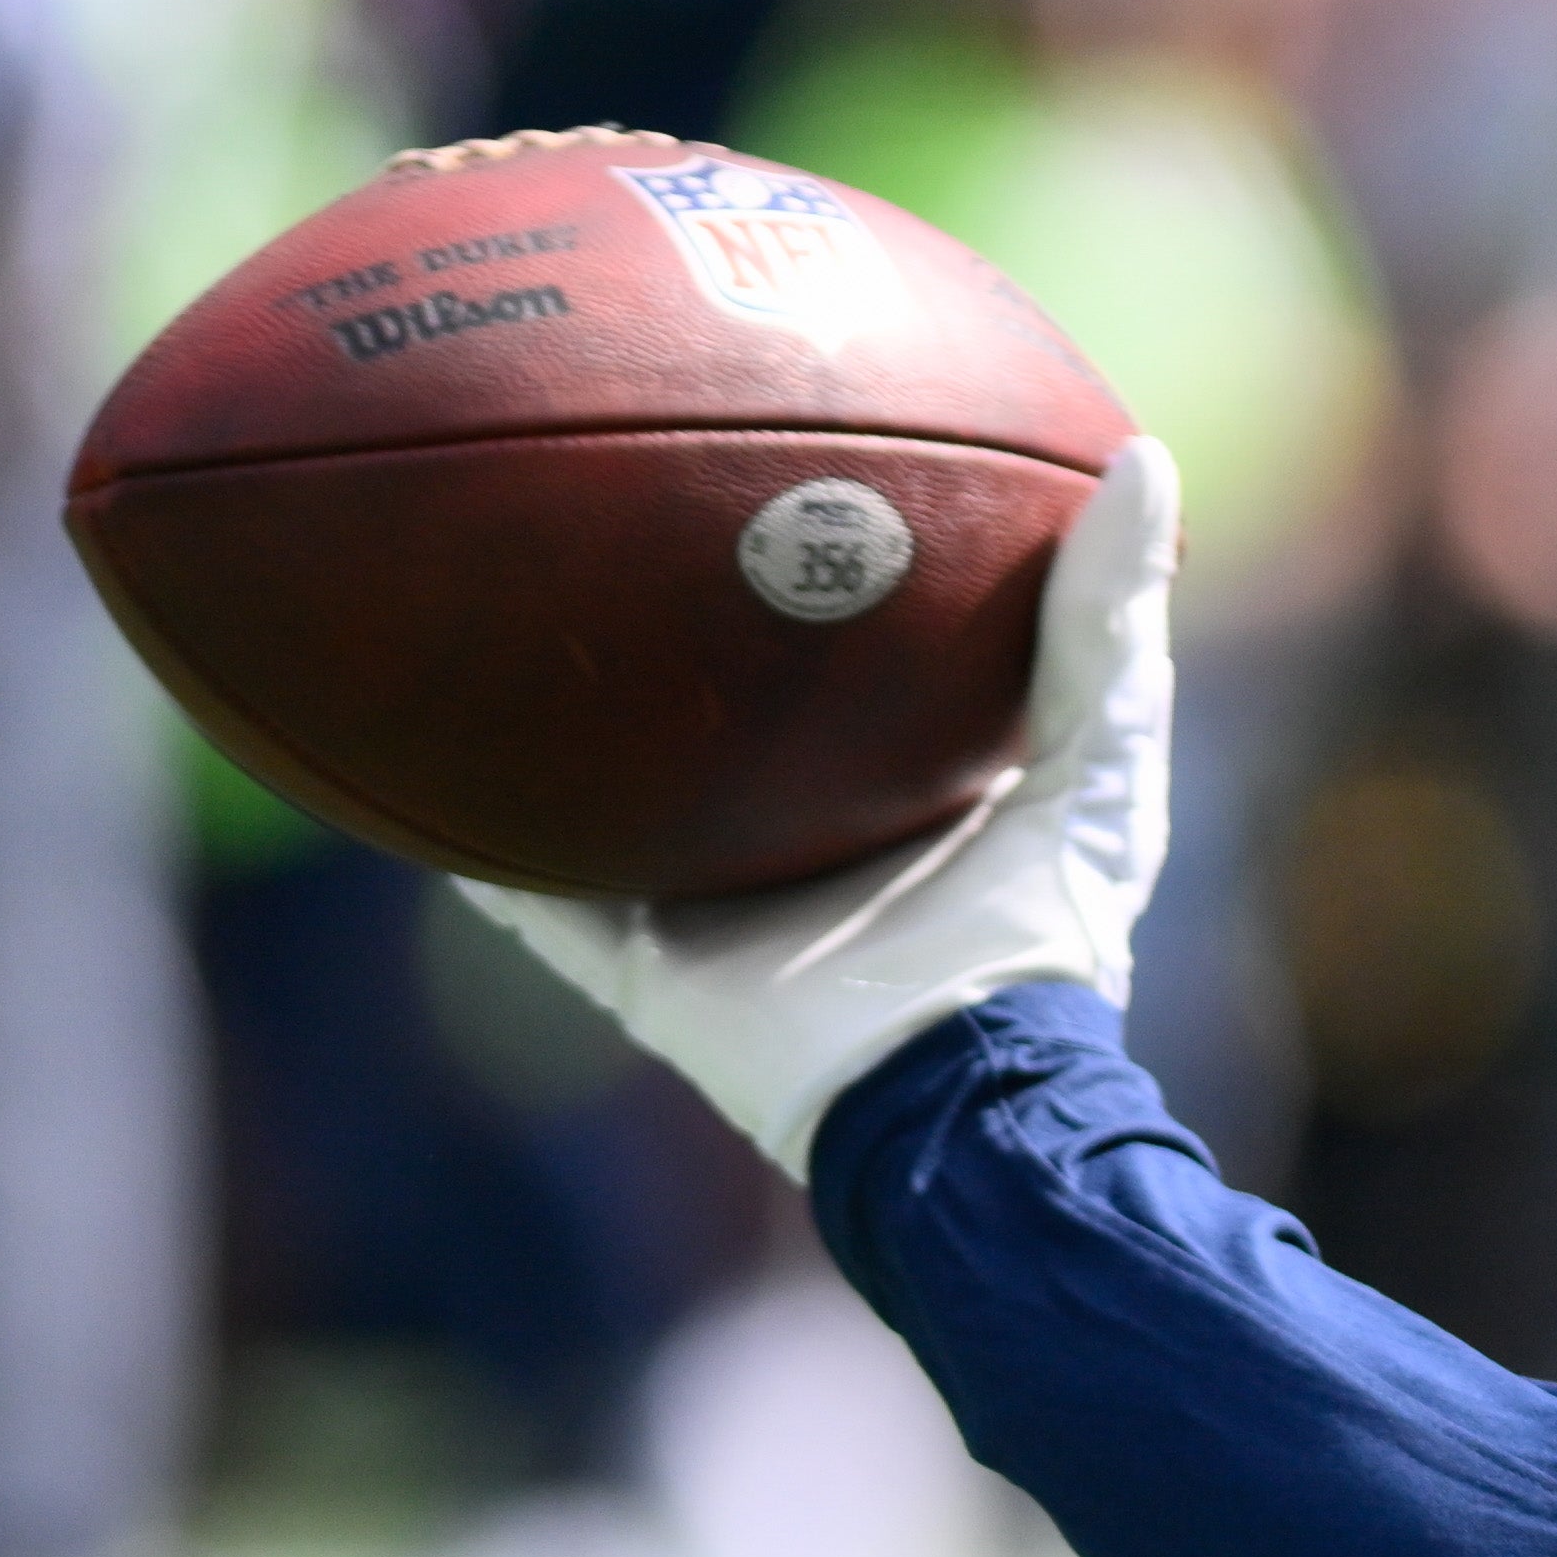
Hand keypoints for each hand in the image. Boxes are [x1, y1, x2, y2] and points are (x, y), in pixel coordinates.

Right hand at [465, 435, 1180, 1177]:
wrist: (962, 1100)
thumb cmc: (1045, 932)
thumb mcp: (1100, 757)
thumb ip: (1108, 619)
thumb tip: (1140, 457)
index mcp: (880, 785)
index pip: (822, 660)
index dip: (787, 575)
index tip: (756, 467)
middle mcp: (781, 837)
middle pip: (692, 720)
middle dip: (643, 637)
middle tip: (588, 518)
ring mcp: (702, 906)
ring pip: (598, 798)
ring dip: (540, 730)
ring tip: (467, 619)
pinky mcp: (641, 968)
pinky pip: (535, 896)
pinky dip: (481, 839)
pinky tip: (415, 752)